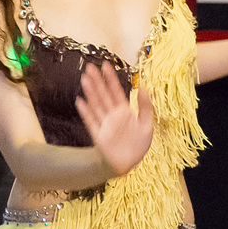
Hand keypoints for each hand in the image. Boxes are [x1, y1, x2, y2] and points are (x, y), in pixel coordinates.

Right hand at [74, 61, 155, 175]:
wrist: (126, 164)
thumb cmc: (137, 146)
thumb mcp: (147, 124)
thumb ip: (146, 106)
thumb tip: (144, 87)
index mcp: (124, 111)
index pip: (116, 91)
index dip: (111, 78)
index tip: (105, 65)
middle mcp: (112, 115)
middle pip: (104, 95)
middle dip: (97, 81)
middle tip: (89, 67)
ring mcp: (104, 124)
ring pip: (96, 104)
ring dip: (91, 92)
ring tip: (84, 79)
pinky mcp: (98, 134)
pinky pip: (91, 121)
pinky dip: (86, 112)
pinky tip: (80, 101)